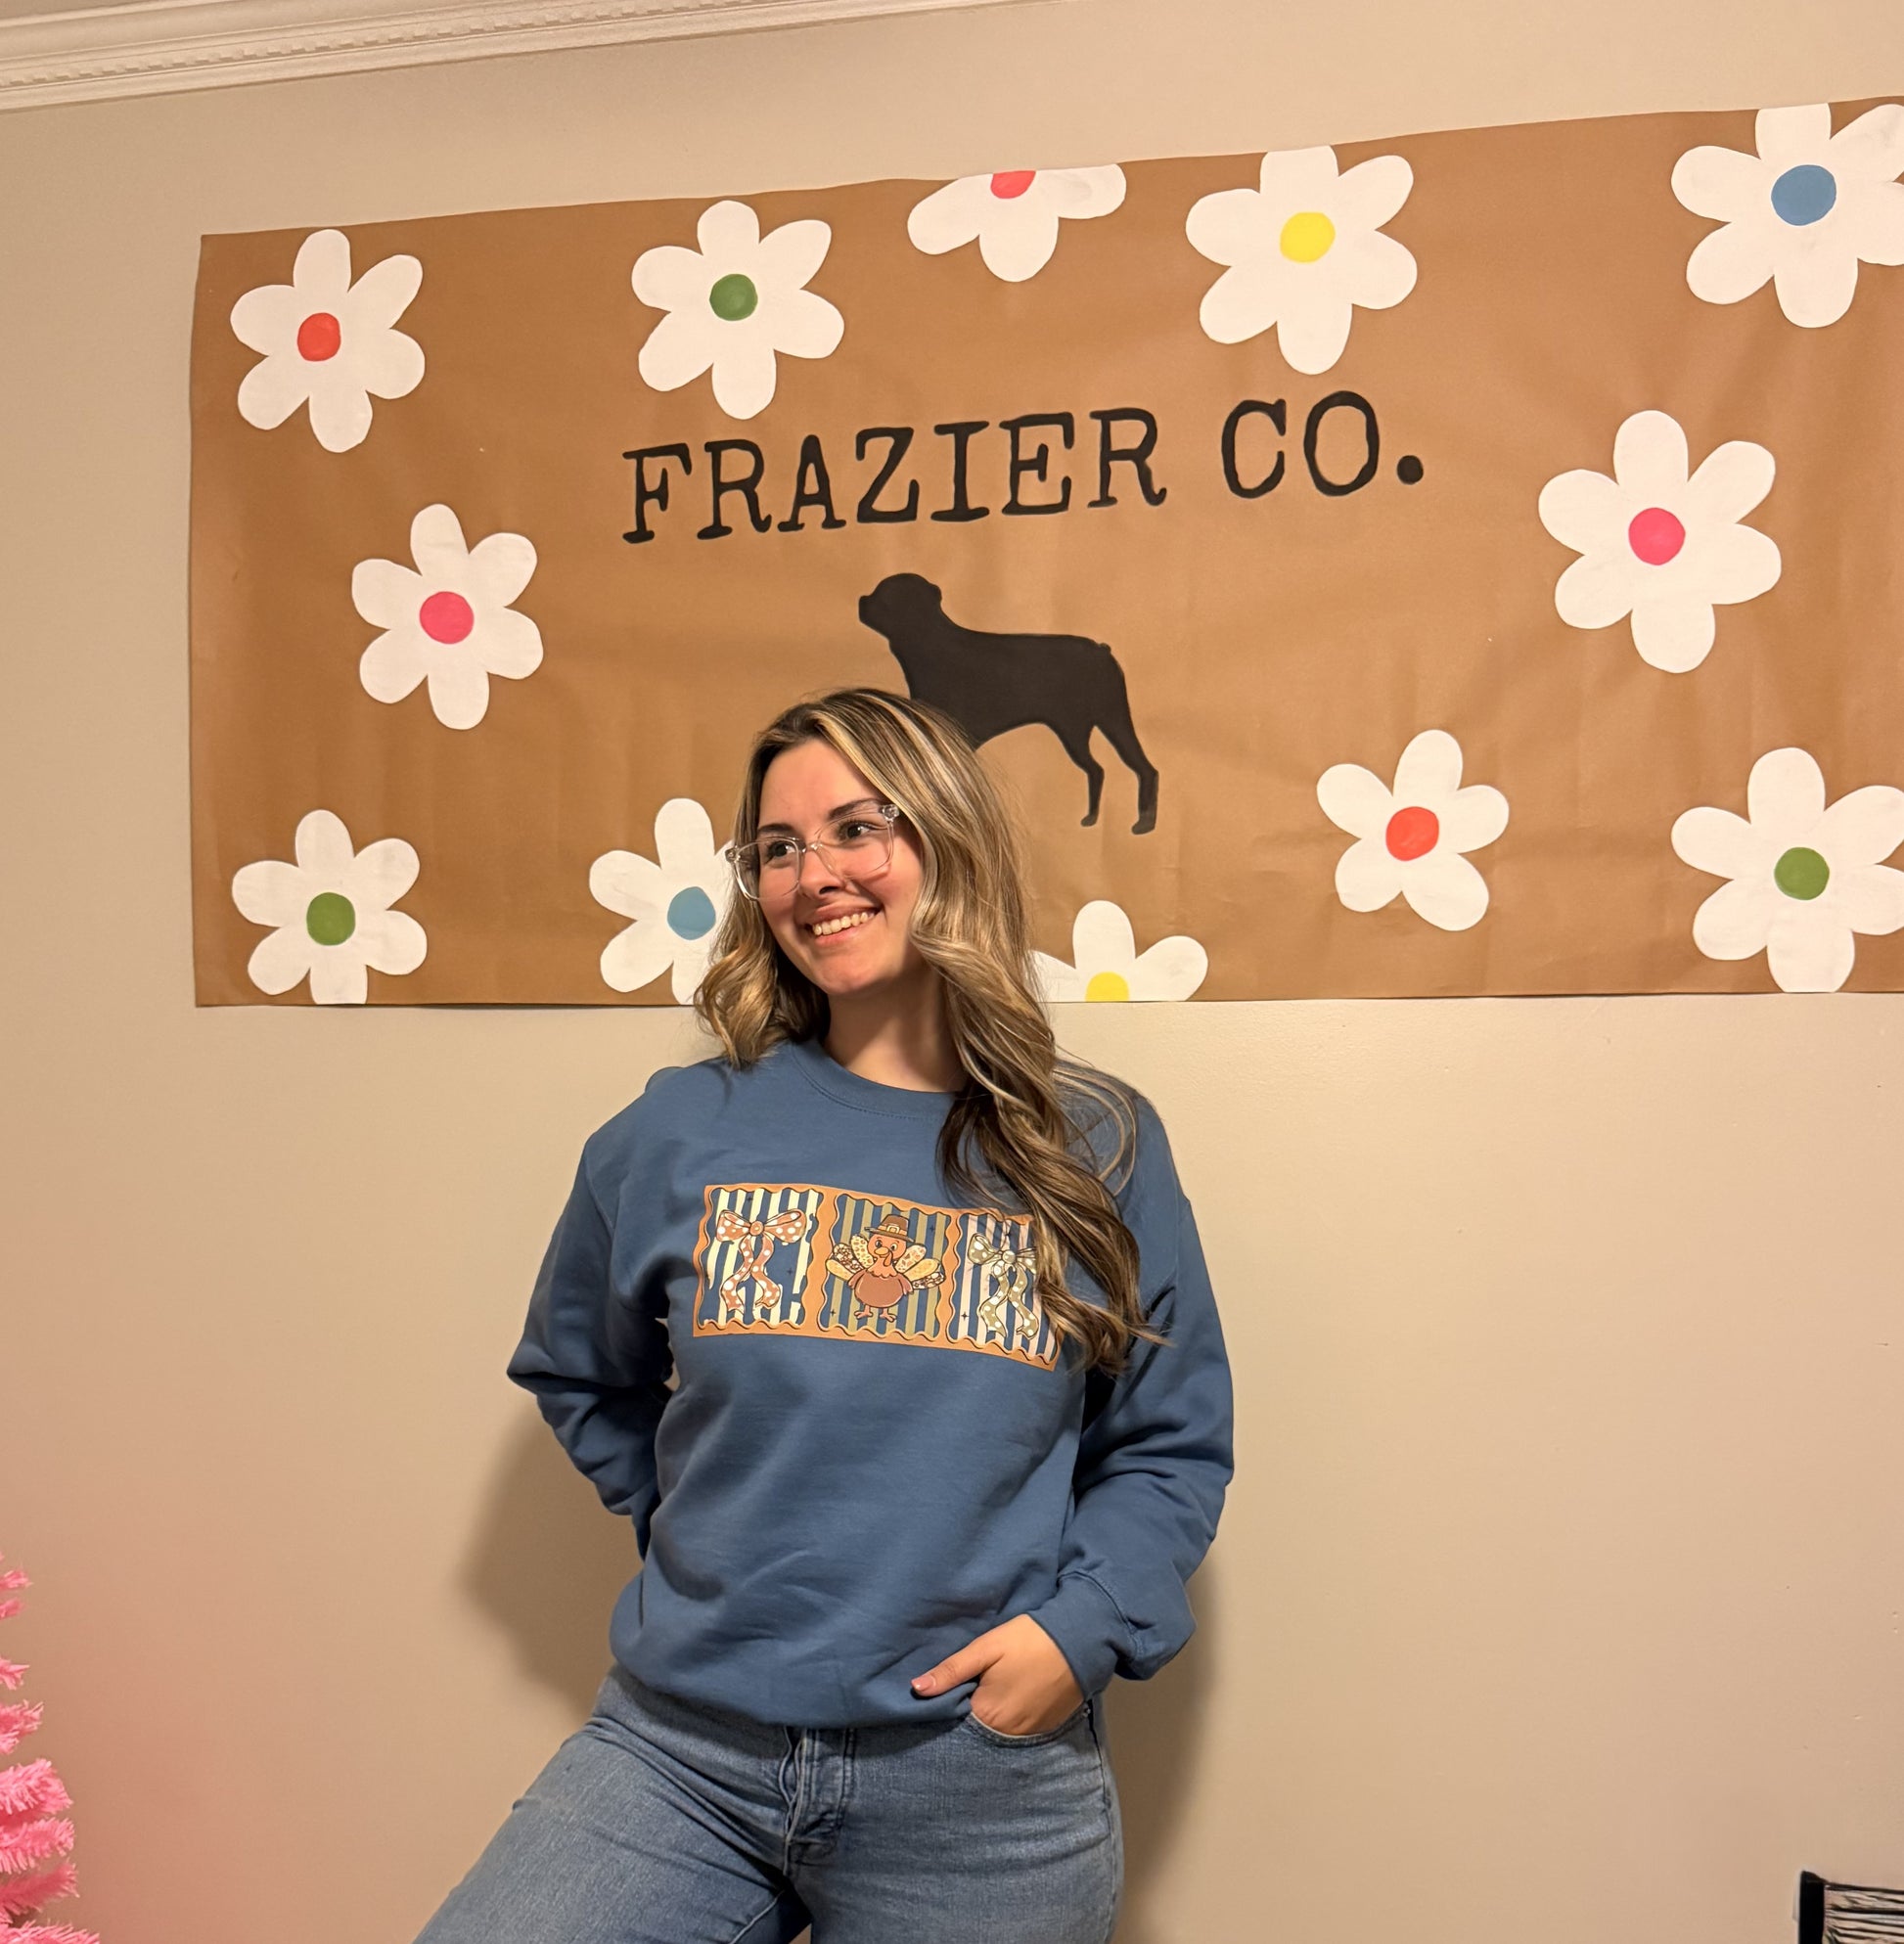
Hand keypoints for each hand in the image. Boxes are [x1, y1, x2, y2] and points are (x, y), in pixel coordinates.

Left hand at [910, 1614, 1083, 1734]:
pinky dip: (1012, 1718)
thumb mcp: (986, 1648)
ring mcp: (1031, 1733)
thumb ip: (952, 1670)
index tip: (944, 1694)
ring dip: (991, 1718)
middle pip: (977, 1731)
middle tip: (968, 1689)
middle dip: (969, 1715)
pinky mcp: (1048, 1727)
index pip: (955, 1723)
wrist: (1080, 1638)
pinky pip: (1020, 1730)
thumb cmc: (1028, 1640)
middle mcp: (1008, 1734)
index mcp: (988, 1715)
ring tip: (990, 1692)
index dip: (947, 1707)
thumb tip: (916, 1689)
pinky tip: (1012, 1697)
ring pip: (999, 1731)